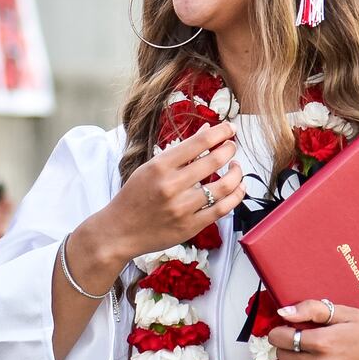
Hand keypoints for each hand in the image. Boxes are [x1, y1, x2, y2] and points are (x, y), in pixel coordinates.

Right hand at [91, 122, 245, 261]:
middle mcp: (172, 186)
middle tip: (232, 146)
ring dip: (236, 172)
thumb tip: (207, 131)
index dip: (220, 132)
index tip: (229, 128)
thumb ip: (178, 153)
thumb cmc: (133, 197)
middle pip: (215, 161)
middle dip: (229, 149)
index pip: (199, 142)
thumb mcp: (148, 168)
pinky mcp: (191, 226)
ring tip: (236, 167)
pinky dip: (236, 196)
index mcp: (159, 166)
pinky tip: (239, 187)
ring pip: (224, 186)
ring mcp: (183, 208)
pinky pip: (222, 209)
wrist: (119, 231)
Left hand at [267, 299, 358, 359]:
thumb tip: (283, 313)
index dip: (280, 332)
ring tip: (319, 355)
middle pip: (284, 356)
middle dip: (289, 346)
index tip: (288, 330)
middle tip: (306, 341)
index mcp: (323, 342)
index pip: (280, 339)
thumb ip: (312, 310)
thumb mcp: (346, 313)